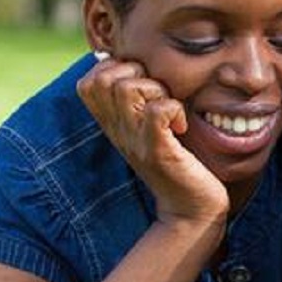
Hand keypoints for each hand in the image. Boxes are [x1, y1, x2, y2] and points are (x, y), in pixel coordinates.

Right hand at [77, 58, 228, 225]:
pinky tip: (180, 125)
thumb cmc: (179, 165)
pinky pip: (156, 112)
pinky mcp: (158, 152)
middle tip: (159, 97)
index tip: (144, 87)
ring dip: (156, 90)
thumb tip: (143, 69)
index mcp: (114, 124)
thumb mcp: (151, 131)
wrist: (190, 211)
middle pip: (103, 78)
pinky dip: (173, 109)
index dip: (119, 71)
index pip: (90, 80)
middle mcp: (118, 131)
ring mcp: (135, 141)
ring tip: (170, 111)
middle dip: (137, 74)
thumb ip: (142, 104)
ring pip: (127, 88)